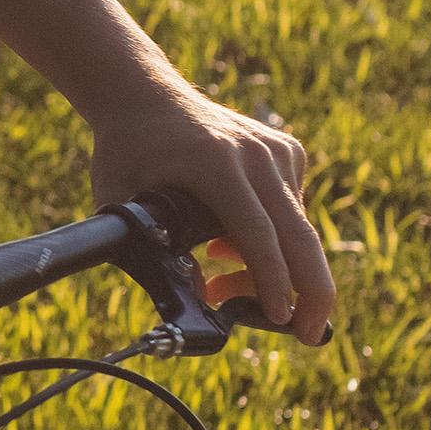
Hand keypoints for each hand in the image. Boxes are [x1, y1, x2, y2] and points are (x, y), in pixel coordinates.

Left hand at [87, 89, 333, 344]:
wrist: (144, 95)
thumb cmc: (127, 152)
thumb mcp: (120, 203)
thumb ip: (150, 252)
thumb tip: (197, 296)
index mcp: (216, 163)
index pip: (257, 232)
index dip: (270, 279)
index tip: (280, 318)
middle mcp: (256, 154)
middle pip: (300, 235)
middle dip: (310, 292)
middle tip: (308, 334)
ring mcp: (277, 150)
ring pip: (296, 230)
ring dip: (273, 269)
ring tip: (221, 279)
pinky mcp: (288, 151)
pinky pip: (292, 211)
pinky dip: (273, 239)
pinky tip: (225, 241)